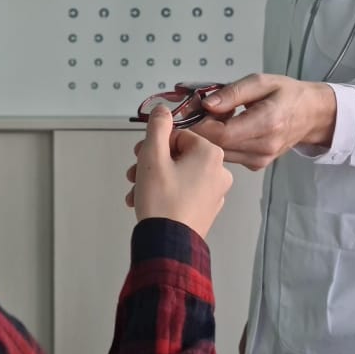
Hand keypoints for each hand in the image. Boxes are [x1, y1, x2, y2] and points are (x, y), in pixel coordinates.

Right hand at [125, 105, 232, 238]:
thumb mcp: (152, 156)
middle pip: (178, 155)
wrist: (167, 244)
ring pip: (179, 174)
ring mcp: (215, 192)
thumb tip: (162, 110)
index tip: (141, 156)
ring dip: (155, 179)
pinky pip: (184, 192)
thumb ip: (157, 127)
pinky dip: (166, 193)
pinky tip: (148, 201)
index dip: (156, 145)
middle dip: (152, 163)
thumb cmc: (162, 202)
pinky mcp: (207, 208)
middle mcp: (219, 171)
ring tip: (137, 191)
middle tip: (135, 173)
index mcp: (210, 154)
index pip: (178, 136)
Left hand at [190, 73, 336, 170]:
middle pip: (218, 146)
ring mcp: (261, 159)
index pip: (221, 133)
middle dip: (201, 131)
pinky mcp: (257, 165)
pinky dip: (222, 145)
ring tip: (215, 120)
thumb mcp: (260, 82)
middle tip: (197, 114)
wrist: (312, 115)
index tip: (188, 114)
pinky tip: (227, 131)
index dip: (199, 126)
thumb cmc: (287, 94)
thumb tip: (206, 104)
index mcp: (267, 122)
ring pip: (221, 154)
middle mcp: (264, 146)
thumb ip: (232, 93)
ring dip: (210, 139)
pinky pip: (230, 157)